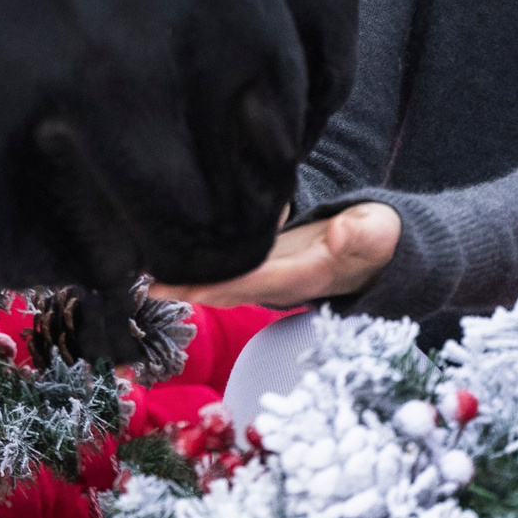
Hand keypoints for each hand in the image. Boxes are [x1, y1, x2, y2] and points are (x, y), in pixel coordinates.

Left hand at [148, 202, 402, 308]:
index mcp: (304, 275)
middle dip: (182, 288)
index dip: (214, 286)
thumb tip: (348, 230)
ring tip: (134, 268)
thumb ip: (367, 233)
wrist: (382, 248)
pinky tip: (160, 247)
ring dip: (180, 277)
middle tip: (135, 282)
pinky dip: (193, 259)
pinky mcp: (260, 259)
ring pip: (217, 277)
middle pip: (223, 287)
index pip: (252, 282)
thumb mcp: (382, 232)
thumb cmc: (379, 238)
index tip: (175, 287)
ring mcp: (266, 272)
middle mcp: (278, 281)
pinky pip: (221, 262)